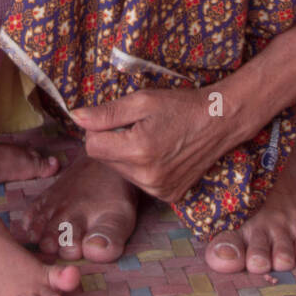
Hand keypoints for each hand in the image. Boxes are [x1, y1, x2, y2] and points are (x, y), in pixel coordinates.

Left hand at [72, 86, 238, 202]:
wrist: (220, 121)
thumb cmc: (181, 106)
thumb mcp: (142, 100)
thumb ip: (106, 112)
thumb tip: (75, 117)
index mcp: (138, 150)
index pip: (91, 146)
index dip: (98, 129)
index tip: (116, 118)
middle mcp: (146, 176)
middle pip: (105, 160)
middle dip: (113, 142)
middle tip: (138, 126)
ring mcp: (158, 190)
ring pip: (120, 172)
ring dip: (126, 155)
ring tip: (151, 138)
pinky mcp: (168, 196)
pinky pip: (139, 182)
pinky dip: (142, 167)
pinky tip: (160, 153)